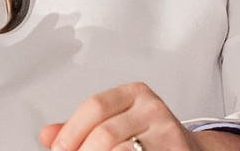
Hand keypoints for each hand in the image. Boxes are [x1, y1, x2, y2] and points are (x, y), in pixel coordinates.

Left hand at [40, 82, 239, 150]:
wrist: (192, 150)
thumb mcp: (115, 122)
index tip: (58, 148)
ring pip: (120, 150)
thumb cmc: (148, 136)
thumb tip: (46, 135)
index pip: (95, 106)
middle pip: (105, 132)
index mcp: (134, 93)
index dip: (71, 130)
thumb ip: (81, 127)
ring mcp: (168, 131)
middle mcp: (153, 108)